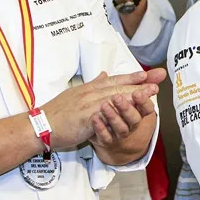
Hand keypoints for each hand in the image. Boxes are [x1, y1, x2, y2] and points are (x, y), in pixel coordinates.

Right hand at [40, 69, 165, 149]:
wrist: (40, 126)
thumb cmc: (58, 114)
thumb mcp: (75, 95)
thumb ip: (92, 85)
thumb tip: (104, 74)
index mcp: (89, 88)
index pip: (115, 80)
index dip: (133, 76)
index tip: (149, 73)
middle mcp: (90, 93)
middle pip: (120, 86)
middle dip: (141, 82)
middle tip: (159, 79)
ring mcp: (88, 104)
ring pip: (116, 97)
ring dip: (135, 94)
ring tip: (152, 91)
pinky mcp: (85, 117)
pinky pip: (105, 113)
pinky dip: (119, 110)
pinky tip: (132, 109)